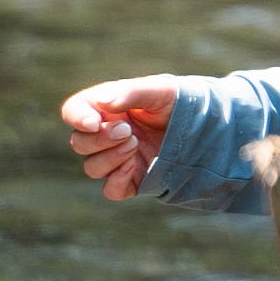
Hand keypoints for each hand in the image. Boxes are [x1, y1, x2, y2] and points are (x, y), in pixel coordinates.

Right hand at [60, 78, 176, 199]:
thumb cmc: (178, 103)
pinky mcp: (131, 180)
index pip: (74, 111)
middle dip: (100, 139)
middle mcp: (106, 134)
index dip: (76, 118)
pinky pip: (110, 190)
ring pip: (92, 168)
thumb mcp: (160, 90)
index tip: (93, 123)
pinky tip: (134, 164)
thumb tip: (102, 103)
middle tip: (128, 130)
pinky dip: (117, 180)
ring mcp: (117, 159)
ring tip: (136, 143)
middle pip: (79, 143)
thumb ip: (130, 93)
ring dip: (110, 157)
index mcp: (106, 108)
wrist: (205, 128)